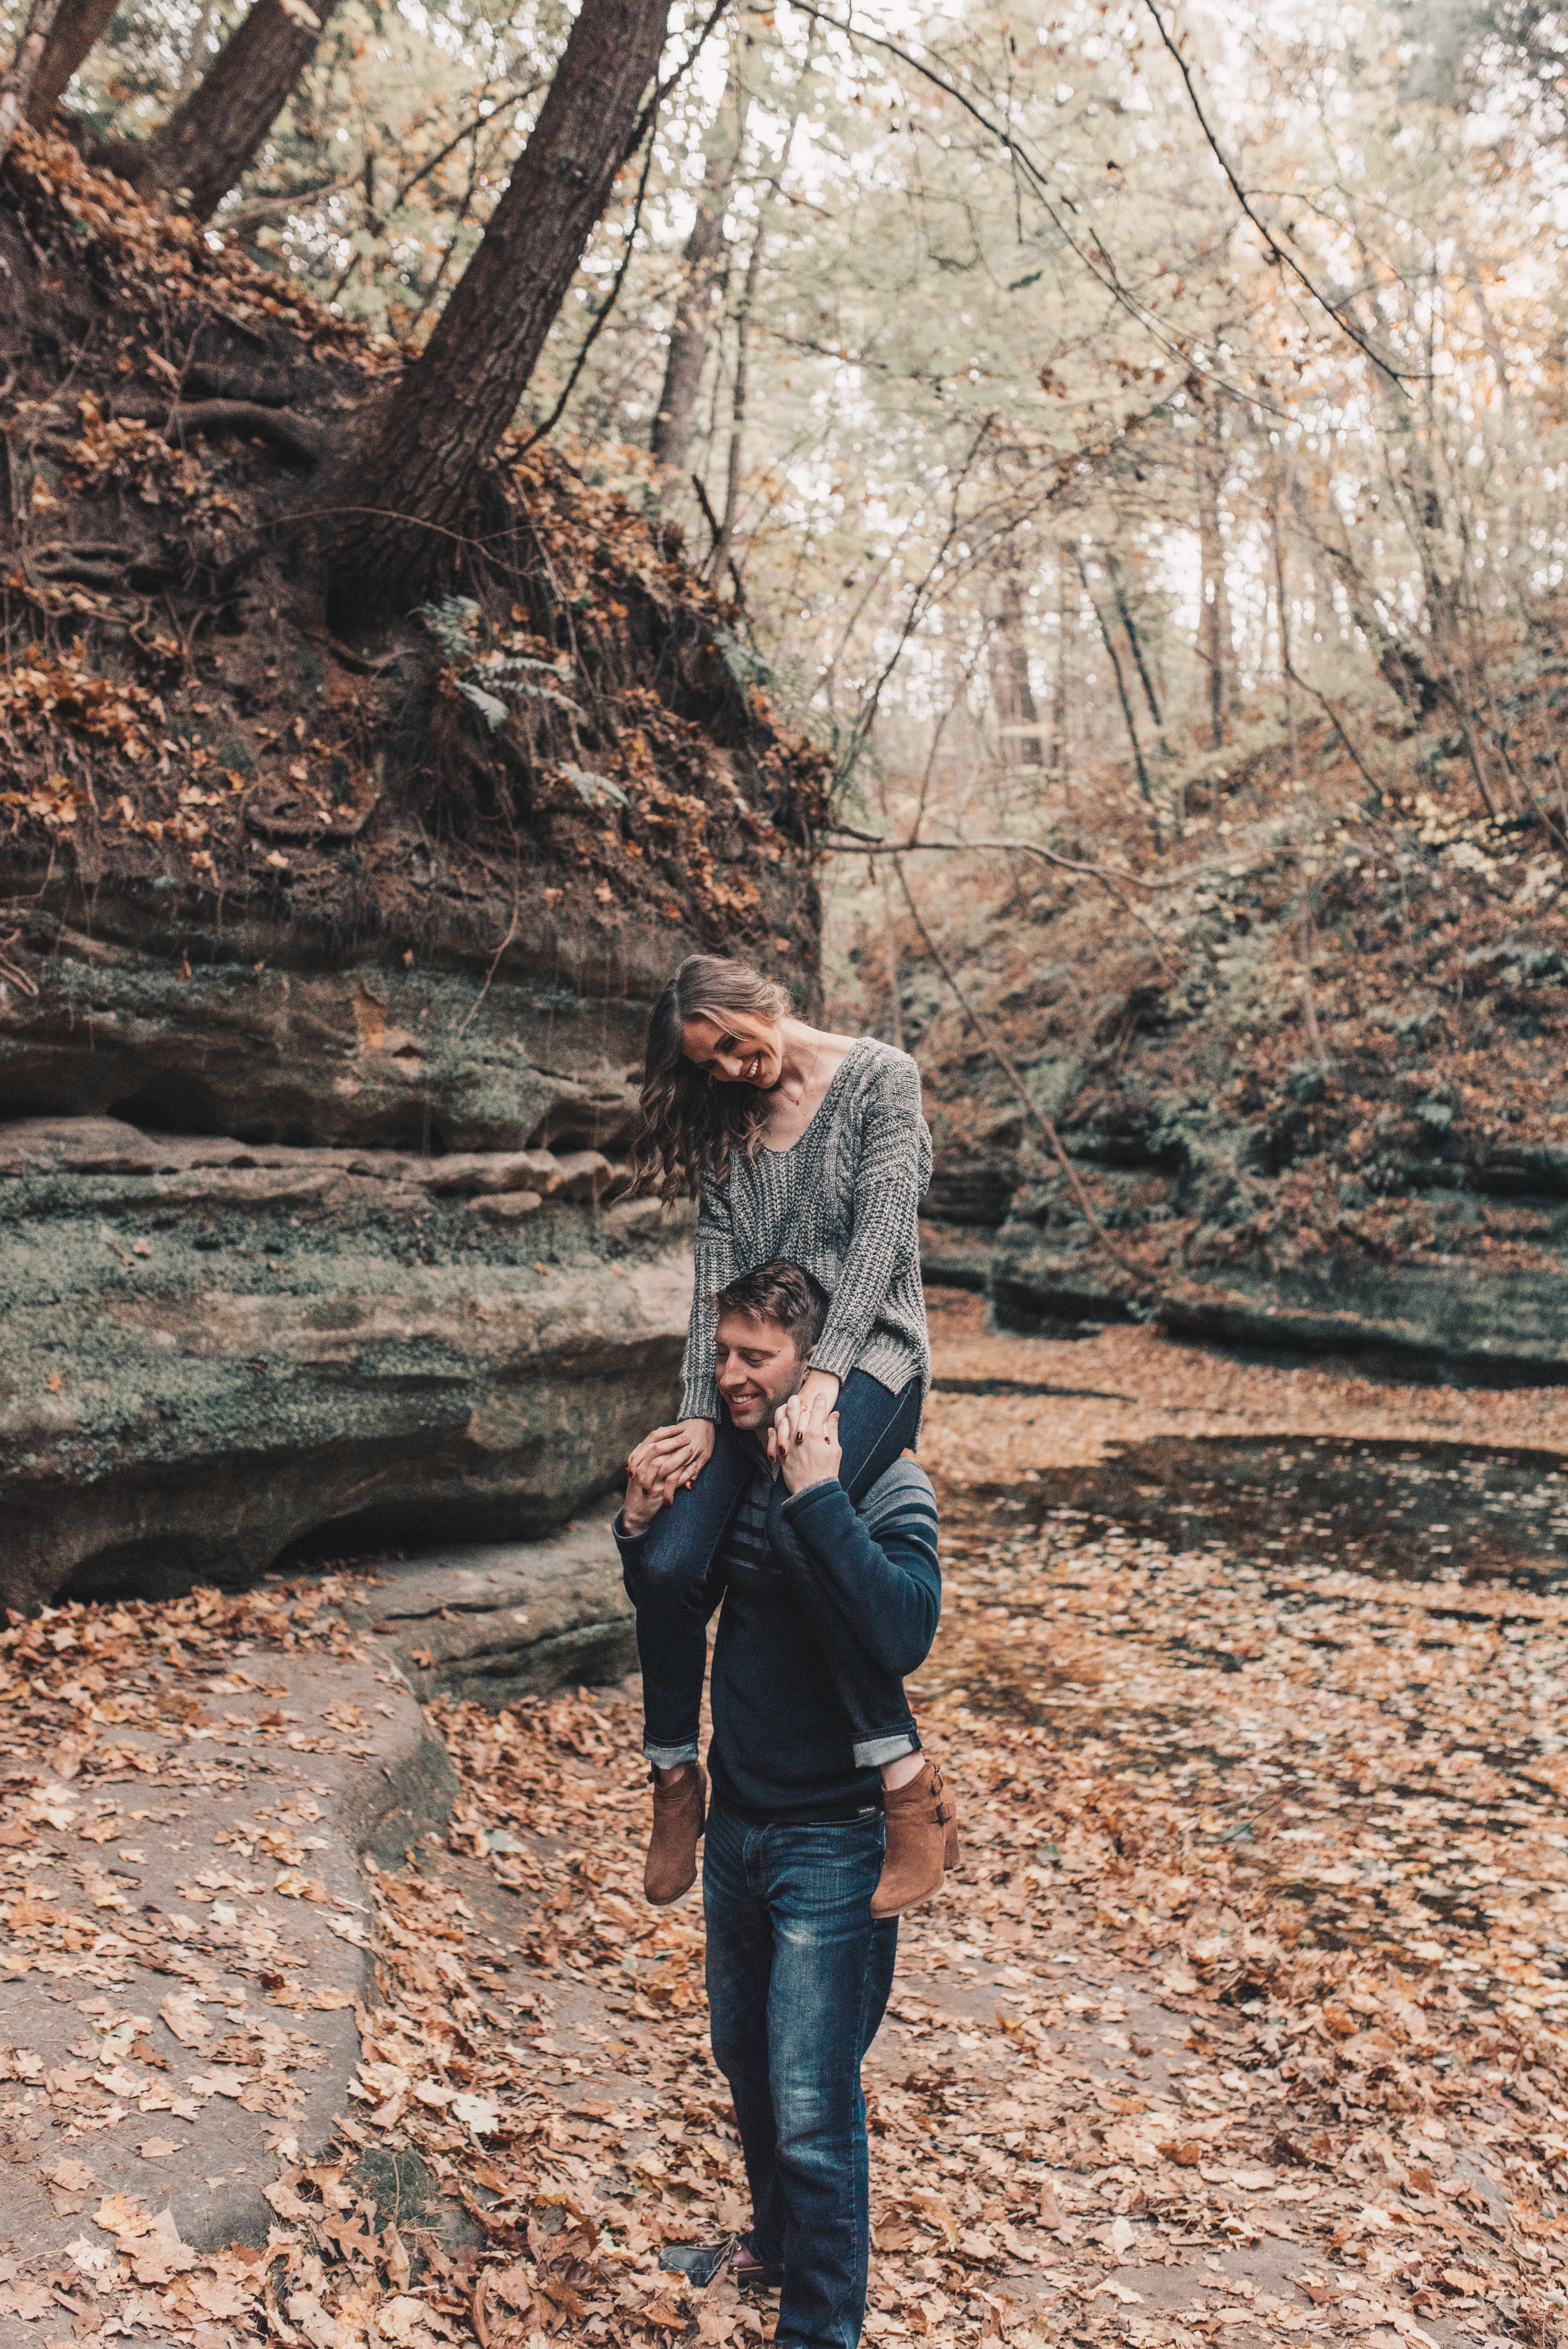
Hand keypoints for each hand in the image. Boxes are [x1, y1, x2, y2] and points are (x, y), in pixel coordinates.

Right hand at [622, 1417, 713, 1535]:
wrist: (635, 1512)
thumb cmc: (638, 1488)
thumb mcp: (636, 1469)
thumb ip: (643, 1452)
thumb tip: (652, 1436)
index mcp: (638, 1460)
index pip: (652, 1438)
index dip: (667, 1431)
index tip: (680, 1427)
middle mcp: (641, 1469)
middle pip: (657, 1448)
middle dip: (674, 1441)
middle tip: (688, 1436)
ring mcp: (649, 1481)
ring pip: (664, 1464)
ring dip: (679, 1455)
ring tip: (691, 1449)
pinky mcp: (658, 1493)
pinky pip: (673, 1481)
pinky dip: (685, 1473)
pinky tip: (694, 1466)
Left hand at [770, 1383, 842, 1496]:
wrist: (812, 1491)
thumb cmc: (827, 1471)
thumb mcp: (835, 1450)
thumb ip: (833, 1430)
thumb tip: (834, 1414)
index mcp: (816, 1434)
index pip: (817, 1409)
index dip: (820, 1400)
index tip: (820, 1395)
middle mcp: (799, 1435)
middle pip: (795, 1409)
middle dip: (798, 1400)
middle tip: (801, 1398)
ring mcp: (788, 1443)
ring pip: (781, 1418)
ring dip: (784, 1410)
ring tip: (788, 1407)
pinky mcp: (780, 1452)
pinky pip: (773, 1433)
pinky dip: (775, 1426)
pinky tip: (779, 1423)